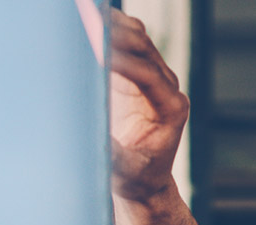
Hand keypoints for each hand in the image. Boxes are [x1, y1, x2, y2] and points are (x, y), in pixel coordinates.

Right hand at [101, 9, 189, 201]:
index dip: (122, 63)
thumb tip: (96, 138)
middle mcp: (168, 87)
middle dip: (115, 35)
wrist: (145, 178)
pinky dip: (108, 28)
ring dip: (112, 25)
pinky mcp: (138, 72)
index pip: (148, 75)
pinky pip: (126, 41)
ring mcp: (155, 77)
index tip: (96, 54)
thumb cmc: (136, 178)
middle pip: (144, 48)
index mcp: (172, 109)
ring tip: (83, 15)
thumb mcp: (124, 172)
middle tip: (85, 24)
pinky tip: (87, 20)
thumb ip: (113, 155)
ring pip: (137, 38)